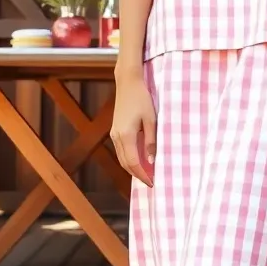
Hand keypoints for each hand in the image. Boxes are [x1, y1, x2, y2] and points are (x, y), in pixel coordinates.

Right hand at [110, 69, 156, 186]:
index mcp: (126, 135)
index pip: (133, 163)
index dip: (142, 175)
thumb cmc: (142, 99)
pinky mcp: (115, 130)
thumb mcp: (151, 120)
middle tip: (151, 182)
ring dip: (133, 168)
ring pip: (122, 158)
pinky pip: (121, 150)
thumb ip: (151, 141)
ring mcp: (114, 134)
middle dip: (137, 175)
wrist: (128, 83)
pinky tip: (140, 160)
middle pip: (125, 163)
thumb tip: (152, 160)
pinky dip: (129, 159)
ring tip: (147, 173)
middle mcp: (117, 137)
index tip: (152, 183)